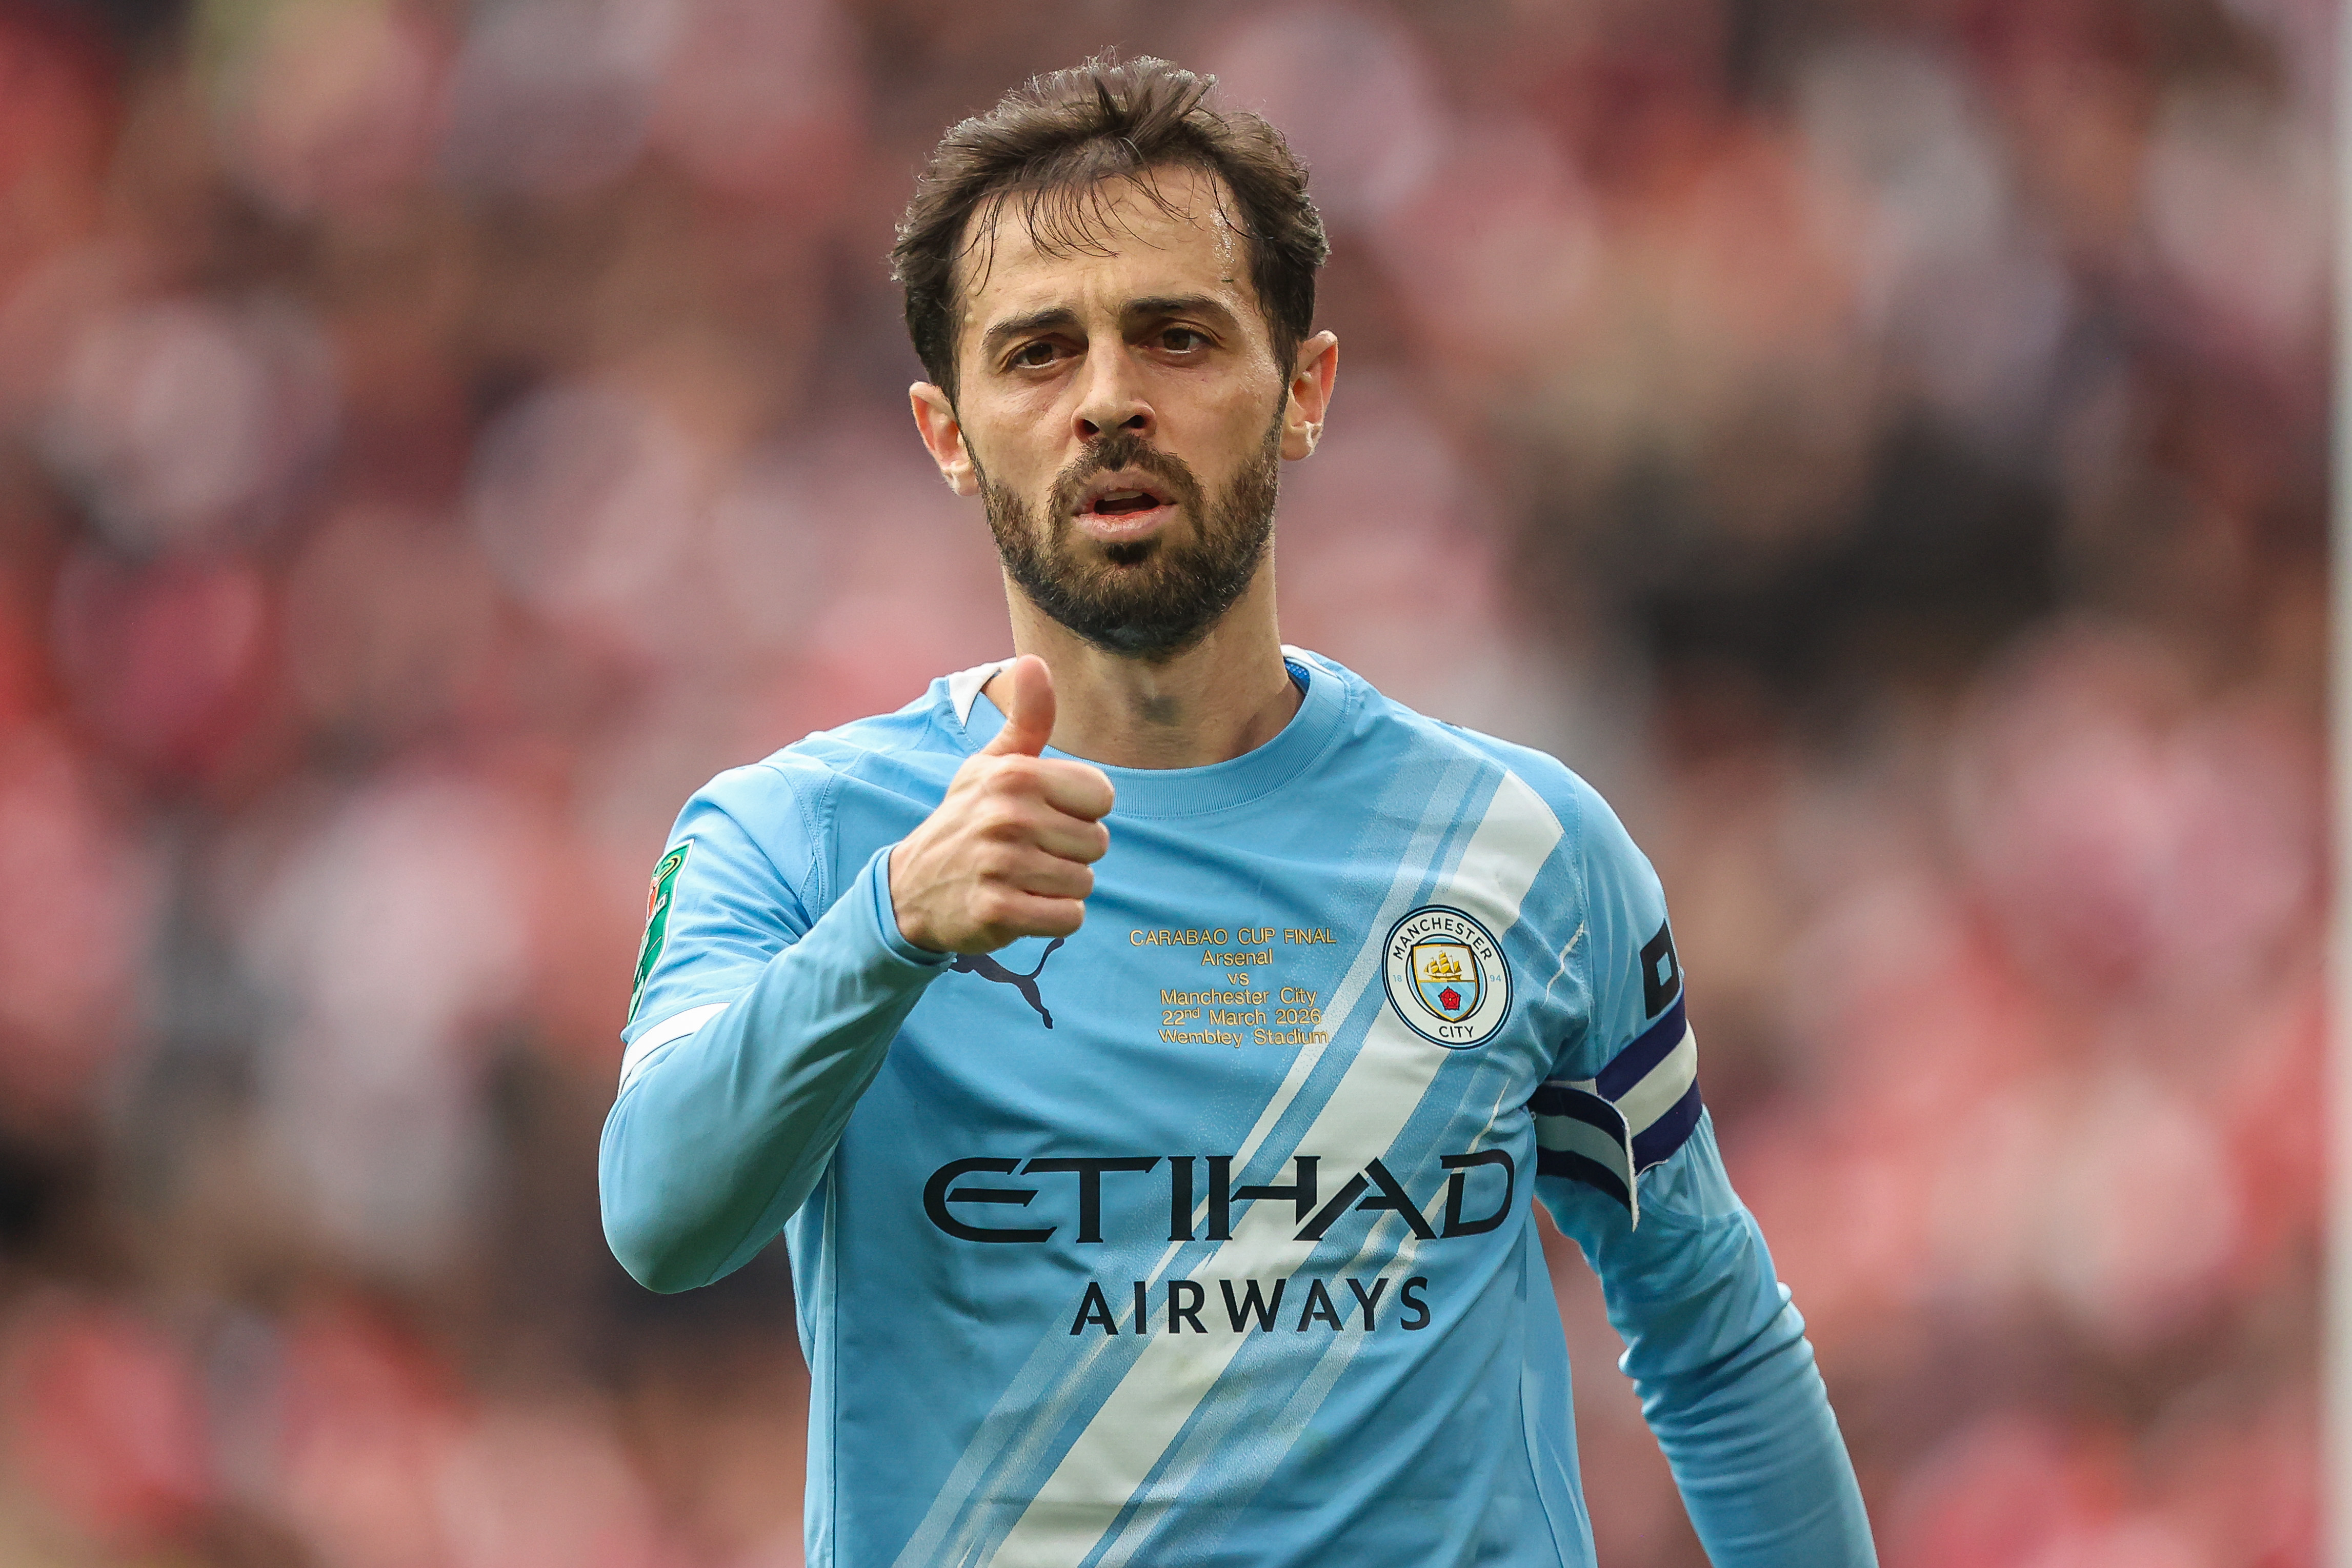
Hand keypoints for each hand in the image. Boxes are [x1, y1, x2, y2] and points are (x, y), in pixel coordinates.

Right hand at [890, 656, 1113, 953]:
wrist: (911, 888)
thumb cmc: (967, 819)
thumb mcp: (991, 765)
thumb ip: (1027, 719)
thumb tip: (1034, 659)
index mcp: (1015, 774)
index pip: (1102, 797)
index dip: (1080, 812)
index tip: (1044, 816)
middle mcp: (1008, 815)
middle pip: (1097, 844)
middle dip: (1070, 854)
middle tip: (1027, 853)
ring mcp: (1001, 864)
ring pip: (1085, 883)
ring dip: (1059, 888)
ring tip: (1021, 878)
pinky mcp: (997, 910)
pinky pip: (1068, 918)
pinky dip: (1051, 918)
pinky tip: (1019, 905)